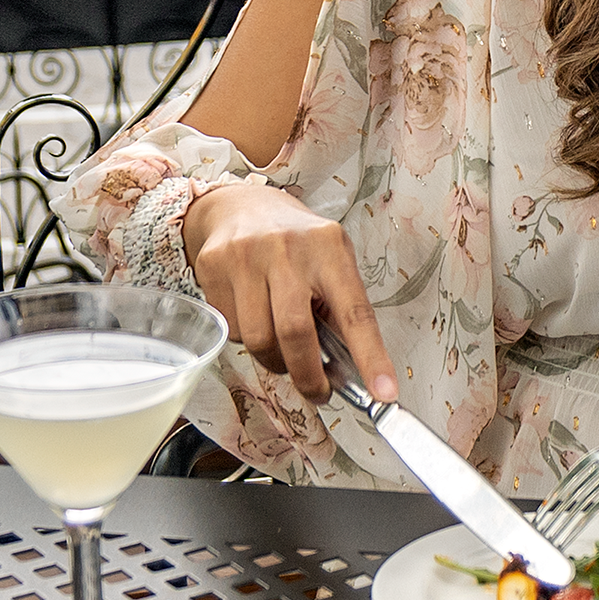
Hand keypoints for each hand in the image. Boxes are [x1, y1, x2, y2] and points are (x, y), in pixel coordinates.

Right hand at [184, 180, 396, 404]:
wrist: (242, 207)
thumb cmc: (297, 243)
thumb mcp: (331, 262)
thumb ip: (340, 309)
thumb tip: (353, 370)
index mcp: (329, 248)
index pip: (354, 311)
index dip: (371, 357)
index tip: (384, 392)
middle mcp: (287, 248)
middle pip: (295, 333)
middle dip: (308, 376)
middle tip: (318, 391)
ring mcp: (246, 255)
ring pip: (258, 339)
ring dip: (274, 360)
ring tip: (283, 349)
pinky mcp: (213, 266)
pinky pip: (231, 329)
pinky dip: (245, 338)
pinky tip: (253, 315)